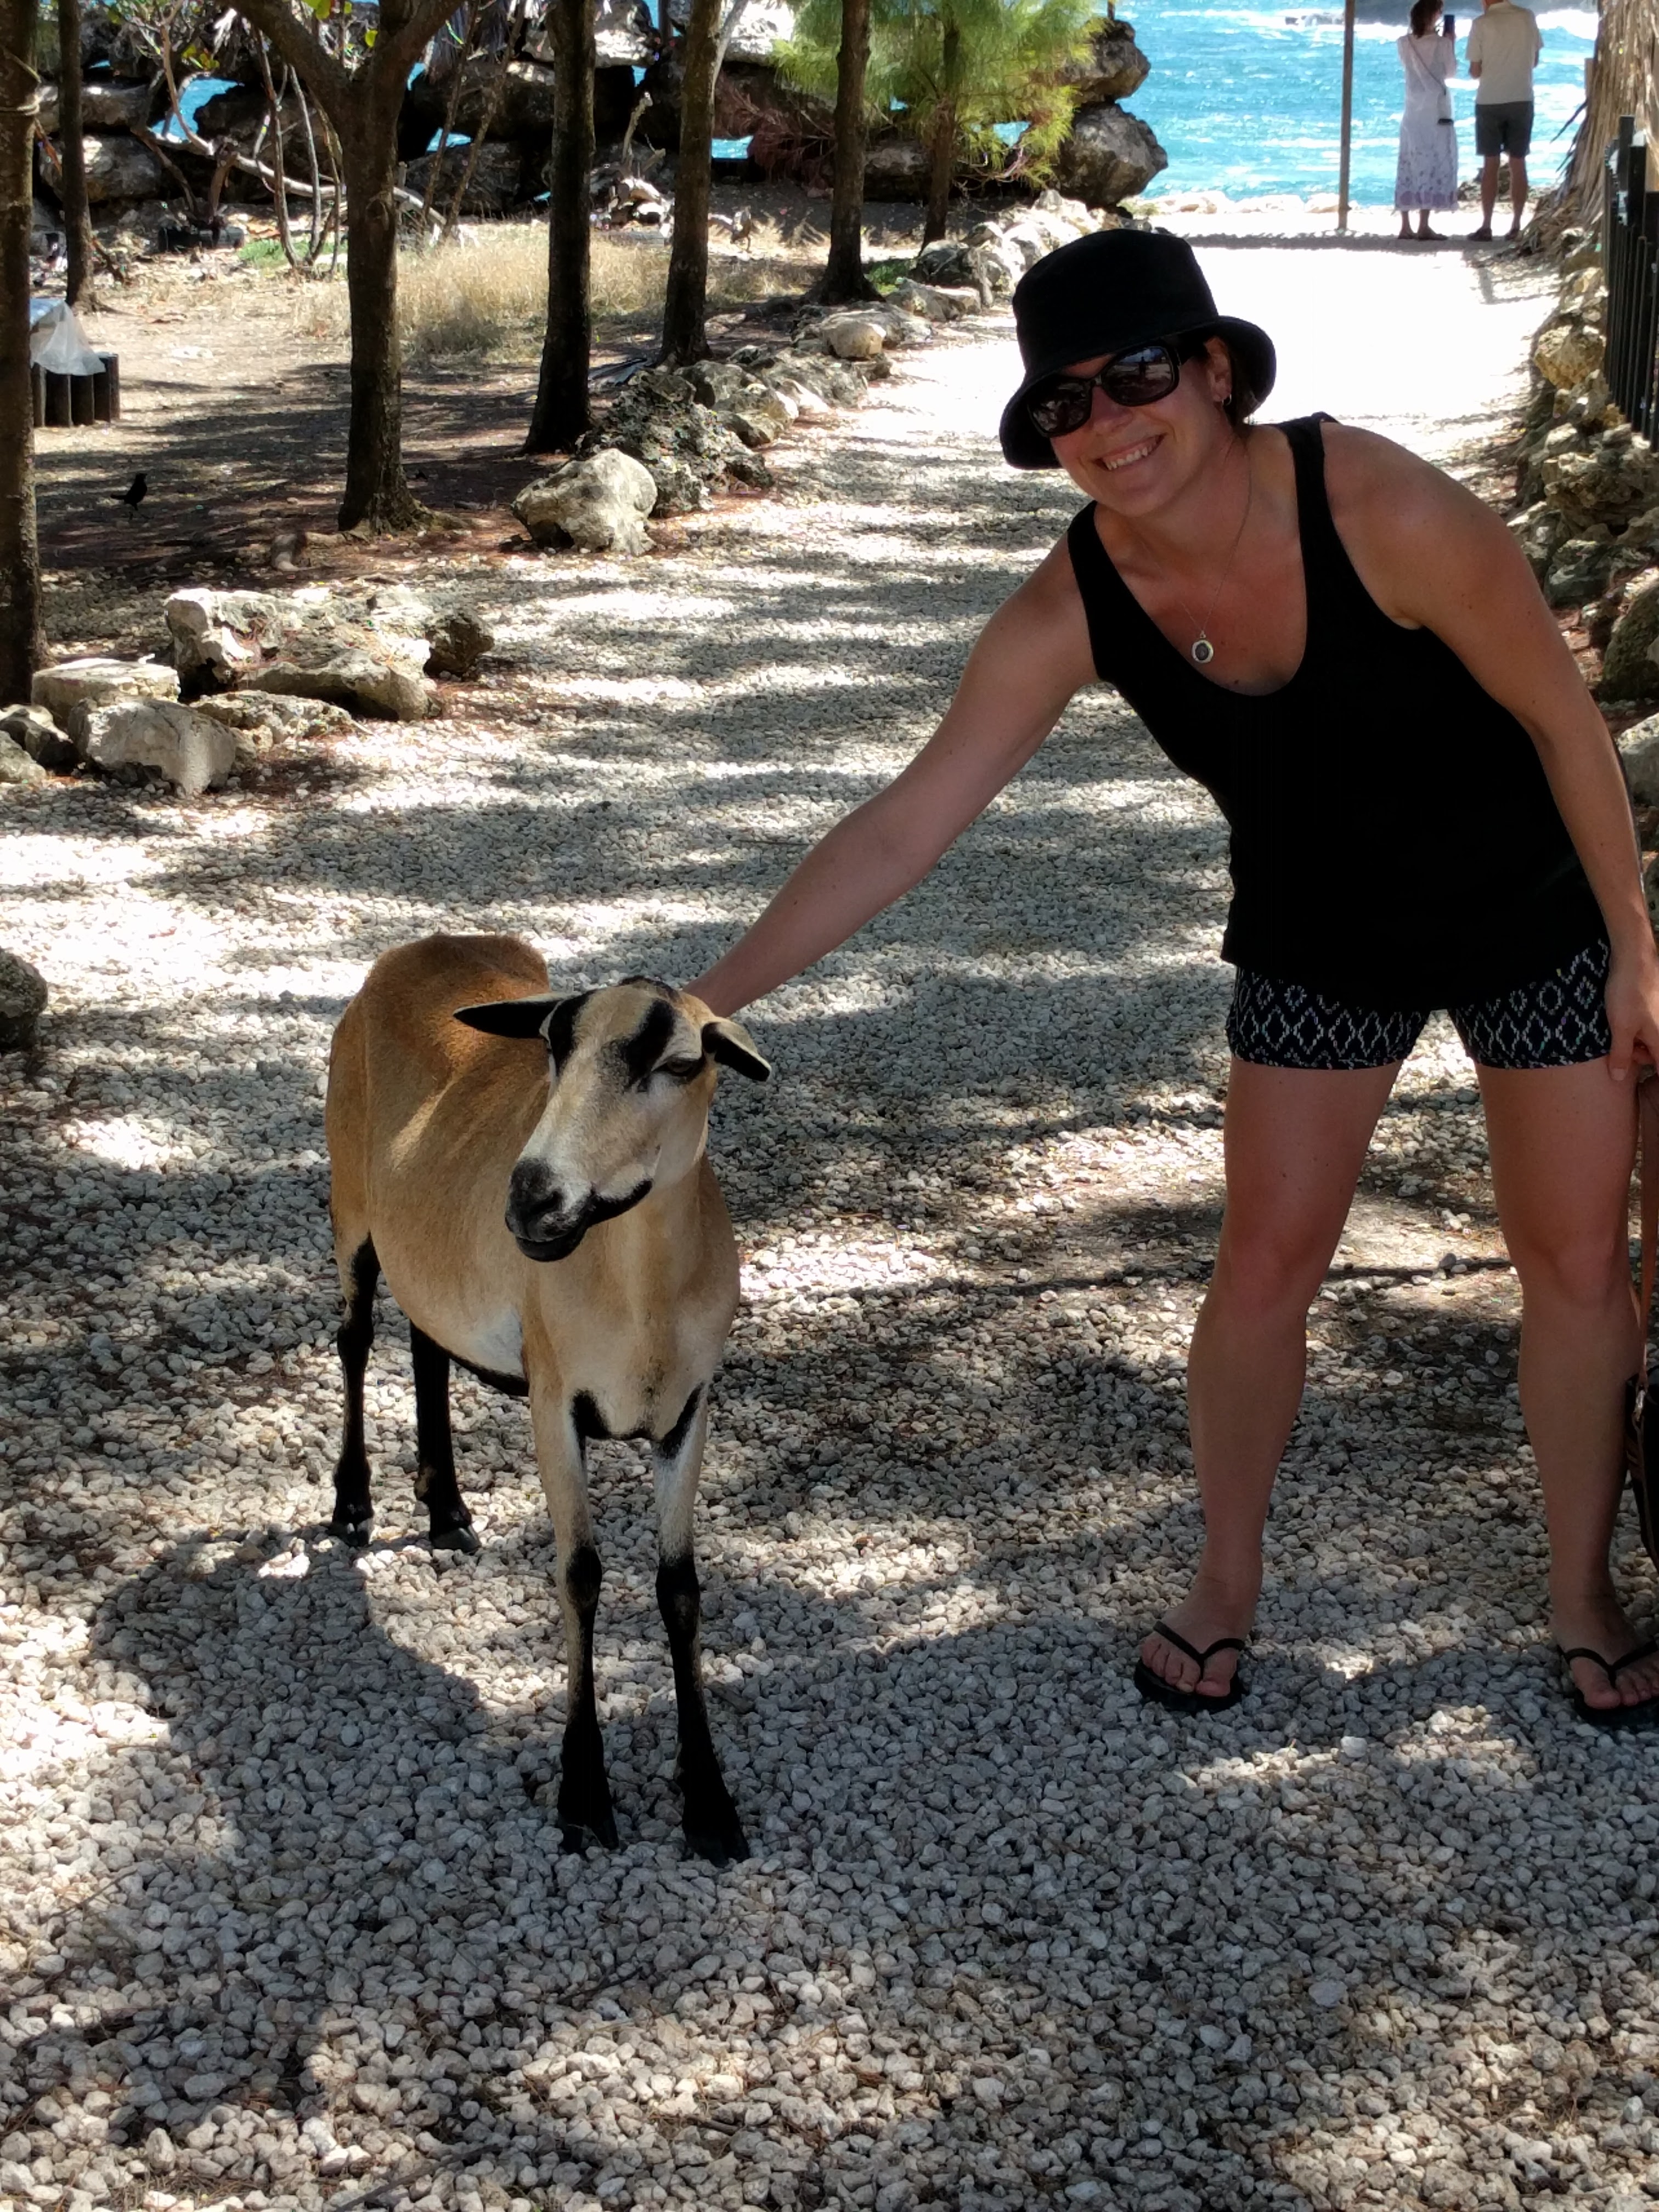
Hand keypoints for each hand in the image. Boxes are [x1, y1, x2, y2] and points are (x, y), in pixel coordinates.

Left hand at [1605, 935, 1658, 1080]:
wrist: (1634, 960)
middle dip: (1636, 1055)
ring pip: (1648, 1039)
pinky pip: (1646, 1027)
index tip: (1636, 1070)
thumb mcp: (1620, 1028)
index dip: (1652, 1074)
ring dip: (1633, 1041)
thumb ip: (1621, 1054)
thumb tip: (1619, 1078)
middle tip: (1619, 1046)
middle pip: (1654, 1053)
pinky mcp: (1653, 1008)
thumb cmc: (1628, 994)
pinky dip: (1634, 1029)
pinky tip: (1621, 1021)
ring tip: (1618, 1031)